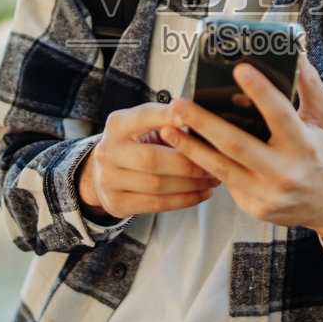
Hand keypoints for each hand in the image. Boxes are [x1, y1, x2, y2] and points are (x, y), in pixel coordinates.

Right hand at [78, 102, 218, 220]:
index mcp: (116, 125)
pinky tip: (202, 193)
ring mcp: (108, 180)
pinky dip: (184, 199)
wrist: (106, 173)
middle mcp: (107, 152)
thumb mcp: (144, 126)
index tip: (192, 118)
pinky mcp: (116, 204)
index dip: (167, 117)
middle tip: (216, 163)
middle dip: (189, 163)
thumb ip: (167, 121)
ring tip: (213, 179)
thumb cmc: (137, 143)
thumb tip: (201, 120)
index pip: (143, 117)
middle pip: (152, 159)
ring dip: (191, 183)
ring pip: (157, 184)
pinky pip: (157, 204)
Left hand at [162, 56, 322, 257]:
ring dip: (191, 147)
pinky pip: (225, 182)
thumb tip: (298, 58)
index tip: (240, 70)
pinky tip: (187, 150)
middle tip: (180, 105)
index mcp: (304, 145)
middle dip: (204, 123)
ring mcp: (268, 193)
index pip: (279, 114)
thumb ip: (310, 88)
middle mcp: (285, 171)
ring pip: (221, 167)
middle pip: (237, 145)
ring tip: (169, 129)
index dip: (260, 91)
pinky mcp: (254, 206)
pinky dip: (204, 164)